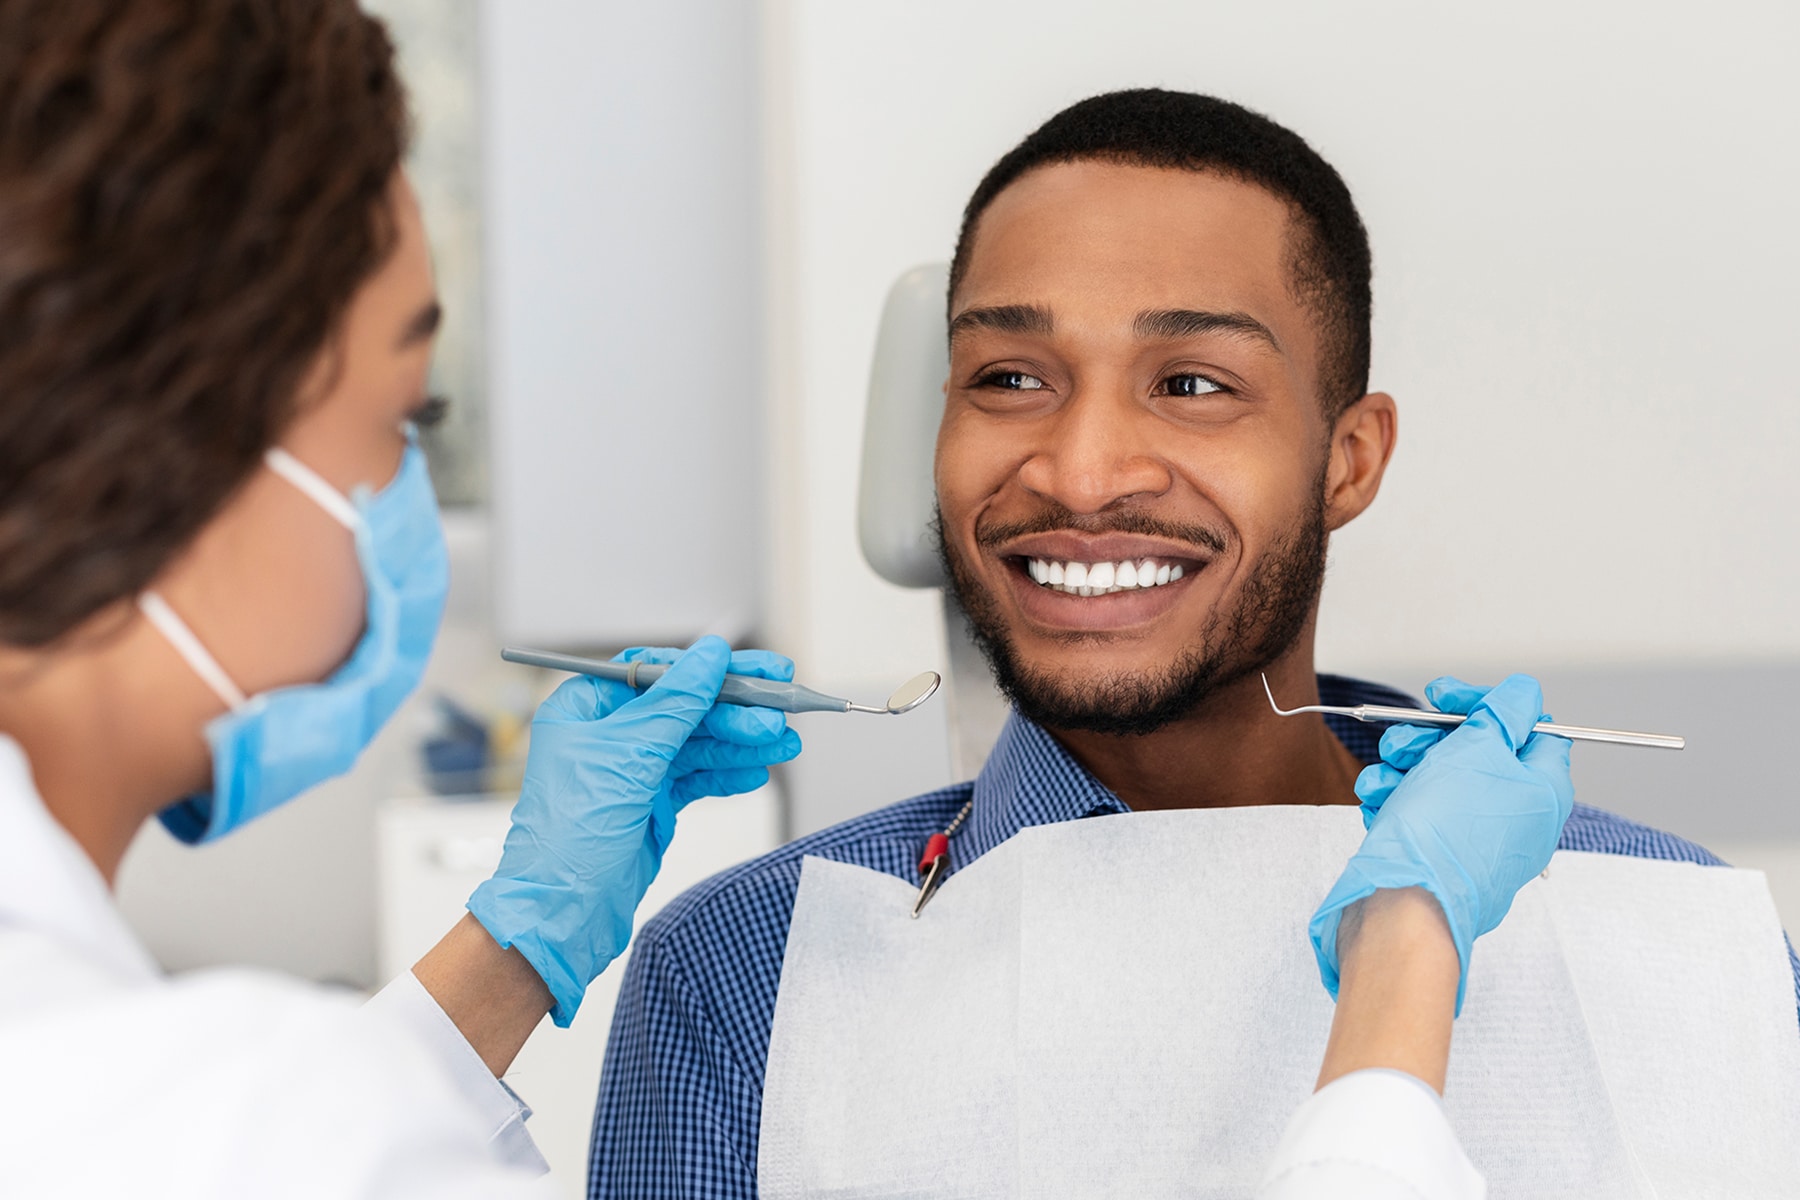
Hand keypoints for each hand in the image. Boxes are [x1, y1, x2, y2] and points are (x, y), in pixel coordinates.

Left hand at [466, 636, 800, 1024]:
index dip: (710, 669)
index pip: (658, 672)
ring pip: (698, 745)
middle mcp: (609, 734)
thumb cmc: (569, 835)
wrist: (562, 914)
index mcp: (587, 708)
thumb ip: (675, 703)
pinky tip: (758, 771)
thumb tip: (710, 654)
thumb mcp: (628, 756)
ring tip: (785, 744)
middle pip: (685, 708)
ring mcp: (632, 771)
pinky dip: (728, 775)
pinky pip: (697, 779)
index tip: (756, 670)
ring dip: (742, 744)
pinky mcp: (651, 804)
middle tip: (782, 714)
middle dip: (736, 713)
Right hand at [1309, 674, 1573, 1013]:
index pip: (1531, 728)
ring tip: (1386, 778)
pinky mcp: (1439, 855)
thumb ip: (1502, 713)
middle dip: (1430, 738)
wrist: (1407, 903)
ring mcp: (1475, 839)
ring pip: (1438, 779)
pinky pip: (1418, 812)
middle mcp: (1514, 816)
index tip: (1446, 696)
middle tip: (1406, 740)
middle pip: (1476, 751)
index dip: (1487, 704)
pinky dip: (1395, 799)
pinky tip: (1379, 802)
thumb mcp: (1479, 749)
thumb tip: (1524, 694)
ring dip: (1403, 766)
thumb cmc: (1448, 830)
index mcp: (1542, 790)